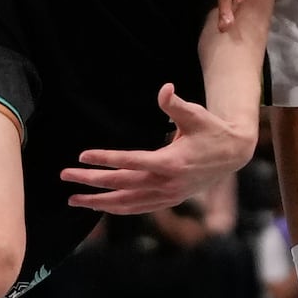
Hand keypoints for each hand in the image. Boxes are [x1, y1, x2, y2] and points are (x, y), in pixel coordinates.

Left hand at [60, 85, 255, 214]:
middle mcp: (167, 183)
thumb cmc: (211, 130)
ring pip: (127, 204)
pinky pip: (138, 209)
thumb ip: (176, 104)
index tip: (82, 155)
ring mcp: (168, 196)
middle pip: (122, 185)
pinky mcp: (169, 201)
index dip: (106, 159)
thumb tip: (164, 89)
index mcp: (172, 162)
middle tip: (65, 175)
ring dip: (98, 202)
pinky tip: (100, 206)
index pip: (131, 162)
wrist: (232, 155)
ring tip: (73, 199)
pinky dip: (117, 209)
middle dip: (91, 181)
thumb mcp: (196, 114)